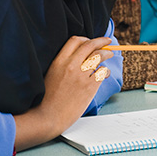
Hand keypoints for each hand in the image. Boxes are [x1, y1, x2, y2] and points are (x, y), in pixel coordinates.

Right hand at [14, 35, 113, 150]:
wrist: (47, 117)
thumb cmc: (47, 99)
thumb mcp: (51, 75)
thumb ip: (63, 64)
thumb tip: (80, 57)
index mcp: (58, 61)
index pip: (75, 40)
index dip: (85, 39)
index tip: (91, 41)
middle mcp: (70, 65)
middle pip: (90, 45)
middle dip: (101, 41)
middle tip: (108, 41)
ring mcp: (81, 75)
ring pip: (99, 56)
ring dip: (107, 54)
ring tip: (109, 55)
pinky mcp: (90, 86)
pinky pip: (103, 71)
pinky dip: (106, 71)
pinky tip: (104, 74)